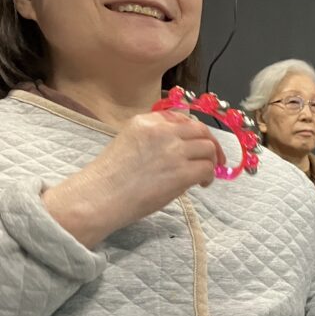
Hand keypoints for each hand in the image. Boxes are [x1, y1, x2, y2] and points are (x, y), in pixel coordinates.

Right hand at [42, 111, 224, 247]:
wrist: (99, 197)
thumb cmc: (110, 178)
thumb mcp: (129, 143)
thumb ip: (154, 139)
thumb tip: (183, 148)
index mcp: (146, 122)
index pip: (181, 118)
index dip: (194, 131)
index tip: (198, 142)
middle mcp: (162, 131)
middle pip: (200, 130)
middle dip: (211, 144)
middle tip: (214, 159)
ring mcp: (173, 150)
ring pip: (208, 148)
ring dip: (210, 161)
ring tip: (203, 175)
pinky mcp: (182, 171)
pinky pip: (207, 168)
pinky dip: (209, 176)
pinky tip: (201, 184)